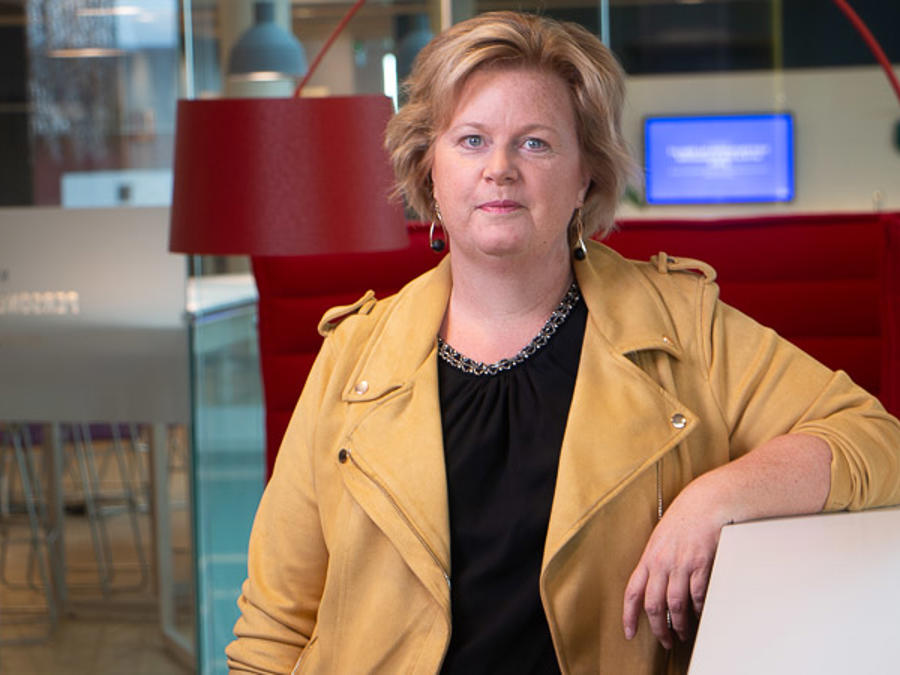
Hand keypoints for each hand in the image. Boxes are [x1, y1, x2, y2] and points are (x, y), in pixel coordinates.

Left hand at [622, 477, 726, 648]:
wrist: (705, 503)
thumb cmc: (684, 519)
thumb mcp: (660, 539)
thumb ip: (655, 562)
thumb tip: (653, 586)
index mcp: (648, 557)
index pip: (632, 592)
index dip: (628, 615)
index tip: (629, 632)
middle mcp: (662, 563)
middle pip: (654, 605)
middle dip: (658, 629)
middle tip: (665, 641)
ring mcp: (681, 565)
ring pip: (675, 605)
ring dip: (680, 625)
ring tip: (683, 633)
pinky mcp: (701, 565)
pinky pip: (697, 596)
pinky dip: (698, 610)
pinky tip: (699, 614)